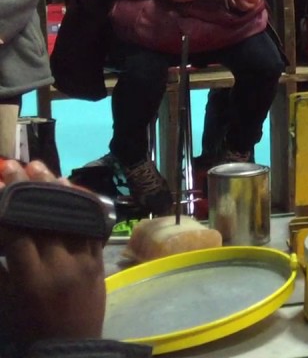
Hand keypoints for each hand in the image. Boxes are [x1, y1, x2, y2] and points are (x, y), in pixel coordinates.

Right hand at [0, 160, 104, 345]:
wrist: (71, 348)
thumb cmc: (30, 326)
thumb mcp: (6, 299)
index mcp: (31, 278)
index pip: (18, 231)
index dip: (6, 205)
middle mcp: (60, 265)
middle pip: (46, 218)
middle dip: (30, 188)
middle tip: (17, 166)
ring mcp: (84, 261)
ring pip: (73, 217)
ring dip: (57, 190)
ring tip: (42, 169)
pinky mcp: (100, 261)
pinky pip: (92, 227)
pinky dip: (81, 206)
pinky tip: (70, 189)